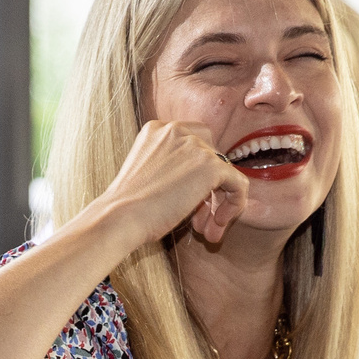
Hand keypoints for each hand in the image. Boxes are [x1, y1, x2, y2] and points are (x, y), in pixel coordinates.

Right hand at [93, 119, 250, 246]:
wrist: (120, 217)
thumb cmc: (128, 208)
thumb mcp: (149, 177)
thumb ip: (174, 171)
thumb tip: (204, 189)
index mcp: (157, 129)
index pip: (194, 144)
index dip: (197, 175)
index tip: (190, 203)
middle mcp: (177, 130)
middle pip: (211, 155)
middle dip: (210, 189)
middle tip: (200, 220)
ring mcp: (195, 145)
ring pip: (225, 172)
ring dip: (220, 202)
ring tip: (208, 230)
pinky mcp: (210, 165)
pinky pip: (238, 183)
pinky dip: (235, 204)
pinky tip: (218, 223)